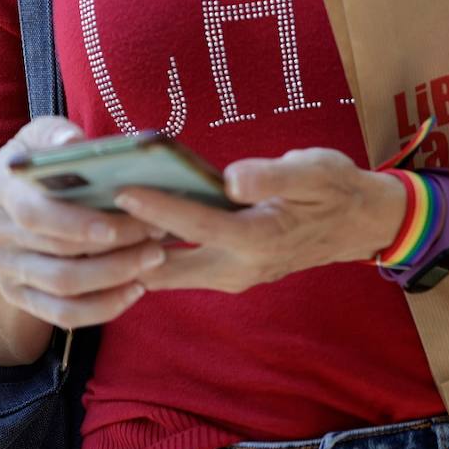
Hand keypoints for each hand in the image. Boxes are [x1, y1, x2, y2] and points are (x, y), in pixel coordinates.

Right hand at [0, 116, 167, 329]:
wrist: (0, 208)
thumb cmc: (35, 166)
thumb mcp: (38, 137)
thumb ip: (55, 135)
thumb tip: (71, 142)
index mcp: (0, 189)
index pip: (35, 213)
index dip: (77, 223)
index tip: (120, 224)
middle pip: (58, 252)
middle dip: (115, 245)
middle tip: (159, 232)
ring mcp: (5, 269)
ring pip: (64, 286)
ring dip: (116, 275)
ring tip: (155, 256)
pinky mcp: (20, 297)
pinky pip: (62, 314)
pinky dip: (103, 307)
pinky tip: (136, 288)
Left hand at [112, 148, 406, 292]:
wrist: (360, 223)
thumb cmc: (336, 189)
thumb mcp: (315, 171)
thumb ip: (273, 175)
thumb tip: (232, 179)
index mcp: (260, 239)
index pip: (197, 225)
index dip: (159, 208)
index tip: (122, 190)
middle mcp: (242, 267)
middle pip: (169, 266)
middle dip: (128, 246)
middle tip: (88, 218)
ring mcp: (236, 276)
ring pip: (171, 275)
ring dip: (136, 255)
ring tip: (98, 224)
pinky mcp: (232, 274)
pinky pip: (182, 271)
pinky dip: (155, 255)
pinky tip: (132, 230)